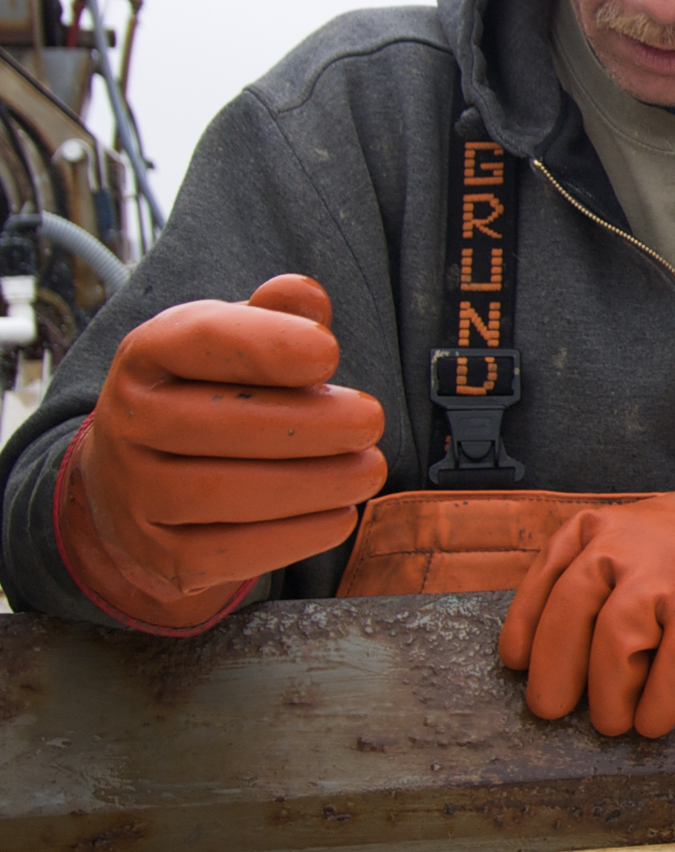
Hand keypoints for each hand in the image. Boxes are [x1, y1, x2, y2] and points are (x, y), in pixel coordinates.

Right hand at [58, 275, 385, 629]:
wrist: (138, 485)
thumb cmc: (208, 398)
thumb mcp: (233, 345)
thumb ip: (273, 316)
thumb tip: (306, 296)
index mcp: (146, 356)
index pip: (198, 340)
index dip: (266, 346)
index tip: (328, 353)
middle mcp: (127, 423)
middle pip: (220, 424)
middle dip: (310, 425)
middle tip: (370, 420)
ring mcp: (136, 495)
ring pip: (225, 494)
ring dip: (314, 483)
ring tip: (369, 469)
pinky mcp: (163, 555)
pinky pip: (231, 552)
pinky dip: (298, 535)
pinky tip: (341, 513)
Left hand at [498, 409, 674, 737]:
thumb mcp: (644, 537)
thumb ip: (605, 574)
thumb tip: (565, 649)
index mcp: (602, 527)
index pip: (546, 582)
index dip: (526, 629)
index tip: (517, 665)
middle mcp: (627, 542)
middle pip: (571, 615)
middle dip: (556, 671)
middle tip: (553, 711)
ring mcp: (671, 570)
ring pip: (615, 640)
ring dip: (608, 692)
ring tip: (613, 723)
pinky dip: (660, 699)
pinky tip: (654, 723)